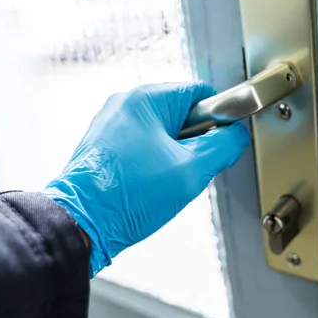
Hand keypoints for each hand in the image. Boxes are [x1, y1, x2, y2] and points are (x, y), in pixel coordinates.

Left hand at [42, 83, 249, 276]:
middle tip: (189, 169)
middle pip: (181, 114)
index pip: (199, 93)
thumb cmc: (127, 196)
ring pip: (162, 134)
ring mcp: (110, 126)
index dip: (218, 117)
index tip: (222, 141)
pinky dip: (153, 164)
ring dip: (174, 156)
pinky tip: (149, 185)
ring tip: (165, 181)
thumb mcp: (191, 170)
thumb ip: (222, 146)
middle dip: (194, 142)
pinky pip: (142, 147)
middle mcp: (124, 105)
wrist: (81, 224)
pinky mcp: (103, 147)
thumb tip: (236, 135)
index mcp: (145, 99)